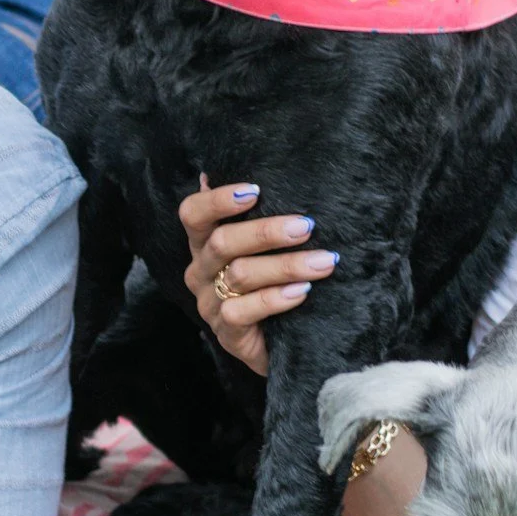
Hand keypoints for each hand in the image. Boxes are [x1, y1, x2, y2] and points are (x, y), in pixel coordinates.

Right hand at [179, 176, 335, 375]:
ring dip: (286, 266)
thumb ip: (255, 215)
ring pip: (239, 275)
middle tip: (307, 226)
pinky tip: (302, 292)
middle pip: (222, 242)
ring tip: (323, 261)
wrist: (281, 343)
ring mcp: (209, 304)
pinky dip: (275, 299)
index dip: (218, 200)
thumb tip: (240, 172)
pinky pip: (241, 312)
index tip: (256, 190)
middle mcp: (199, 271)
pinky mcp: (226, 334)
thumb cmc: (272, 284)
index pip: (193, 213)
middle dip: (267, 232)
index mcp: (203, 243)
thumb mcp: (263, 249)